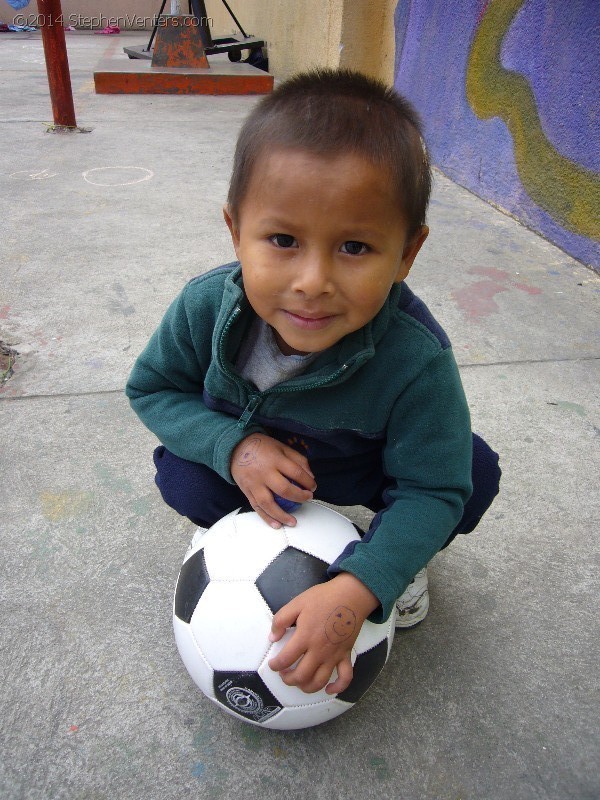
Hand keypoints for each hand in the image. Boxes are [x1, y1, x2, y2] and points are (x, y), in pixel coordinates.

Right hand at [230, 433, 315, 527]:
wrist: (236, 448)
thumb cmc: (263, 447)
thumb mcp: (282, 447)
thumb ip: (298, 460)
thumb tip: (311, 477)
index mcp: (275, 459)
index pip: (296, 473)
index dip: (308, 482)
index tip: (313, 487)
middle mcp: (264, 473)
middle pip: (284, 489)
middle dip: (299, 497)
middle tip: (307, 499)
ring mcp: (254, 484)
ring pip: (268, 503)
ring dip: (282, 515)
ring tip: (293, 522)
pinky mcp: (247, 492)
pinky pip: (257, 507)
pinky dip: (266, 518)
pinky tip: (276, 525)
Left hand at [268, 574, 379, 694]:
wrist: (350, 595)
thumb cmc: (323, 598)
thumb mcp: (297, 603)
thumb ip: (281, 620)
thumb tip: (272, 638)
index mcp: (305, 637)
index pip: (285, 659)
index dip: (275, 665)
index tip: (272, 664)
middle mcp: (319, 651)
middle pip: (301, 676)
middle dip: (288, 679)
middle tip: (284, 674)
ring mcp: (334, 655)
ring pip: (319, 681)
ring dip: (306, 687)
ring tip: (300, 682)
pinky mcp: (346, 655)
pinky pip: (345, 678)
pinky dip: (337, 688)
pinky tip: (328, 690)